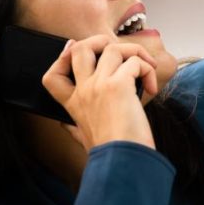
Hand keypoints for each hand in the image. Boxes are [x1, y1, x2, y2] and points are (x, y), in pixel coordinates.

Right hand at [40, 34, 159, 151]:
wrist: (124, 163)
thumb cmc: (111, 154)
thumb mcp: (83, 140)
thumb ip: (73, 129)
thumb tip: (65, 125)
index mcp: (74, 104)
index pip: (51, 75)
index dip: (61, 57)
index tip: (73, 49)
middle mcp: (83, 91)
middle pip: (79, 48)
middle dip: (100, 41)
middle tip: (121, 54)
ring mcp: (99, 86)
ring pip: (112, 48)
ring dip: (135, 54)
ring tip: (147, 69)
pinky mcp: (118, 85)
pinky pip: (135, 62)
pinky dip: (148, 69)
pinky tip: (152, 88)